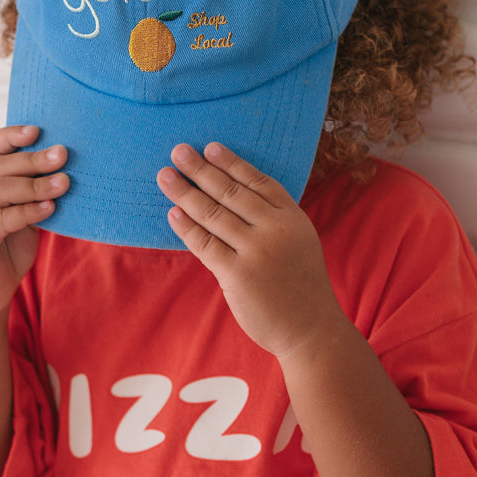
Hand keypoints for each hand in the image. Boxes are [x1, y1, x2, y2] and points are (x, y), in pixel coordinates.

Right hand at [0, 125, 67, 320]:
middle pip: (0, 166)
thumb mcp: (25, 218)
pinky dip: (28, 211)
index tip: (38, 130)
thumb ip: (36, 196)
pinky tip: (50, 208)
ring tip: (65, 182)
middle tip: (63, 154)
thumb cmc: (7, 253)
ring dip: (36, 184)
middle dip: (34, 159)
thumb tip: (68, 173)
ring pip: (0, 189)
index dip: (11, 135)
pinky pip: (1, 219)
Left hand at [156, 142, 344, 356]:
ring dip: (185, 193)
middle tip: (178, 151)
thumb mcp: (298, 242)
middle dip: (201, 169)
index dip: (232, 163)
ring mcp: (257, 252)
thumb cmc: (300, 286)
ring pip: (213, 215)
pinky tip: (172, 213)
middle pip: (230, 192)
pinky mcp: (238, 275)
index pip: (257, 181)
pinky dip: (187, 227)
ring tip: (165, 176)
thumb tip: (230, 198)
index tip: (210, 147)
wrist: (311, 329)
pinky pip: (205, 245)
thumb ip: (272, 220)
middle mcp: (276, 230)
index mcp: (293, 217)